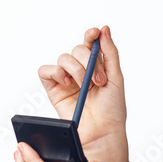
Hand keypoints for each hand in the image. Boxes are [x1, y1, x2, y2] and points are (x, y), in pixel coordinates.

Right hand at [38, 25, 128, 161]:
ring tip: (86, 86)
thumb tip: (103, 29)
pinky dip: (56, 73)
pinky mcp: (53, 89)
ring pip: (64, 58)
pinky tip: (68, 84)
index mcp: (96, 66)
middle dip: (88, 61)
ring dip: (76, 69)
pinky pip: (46, 71)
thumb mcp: (115, 78)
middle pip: (77, 50)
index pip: (90, 43)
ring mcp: (66, 79)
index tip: (95, 32)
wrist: (102, 132)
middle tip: (98, 80)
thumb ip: (110, 53)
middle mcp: (80, 71)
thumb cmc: (112, 109)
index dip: (91, 35)